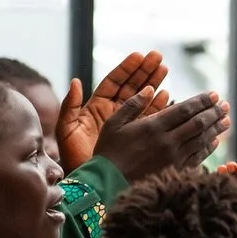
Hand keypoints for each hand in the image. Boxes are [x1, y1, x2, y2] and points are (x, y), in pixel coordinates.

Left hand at [57, 51, 166, 168]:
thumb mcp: (67, 130)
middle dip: (144, 71)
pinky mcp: (137, 136)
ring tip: (166, 69)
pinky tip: (169, 95)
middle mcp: (113, 112)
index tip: (139, 55)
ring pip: (142, 99)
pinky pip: (150, 118)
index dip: (126, 68)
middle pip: (131, 86)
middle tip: (158, 57)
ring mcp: (126, 124)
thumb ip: (70, 106)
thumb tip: (76, 81)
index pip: (114, 82)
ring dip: (154, 83)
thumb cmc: (73, 157)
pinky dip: (159, 106)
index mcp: (96, 107)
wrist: (87, 181)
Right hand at [95, 88, 229, 180]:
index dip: (202, 101)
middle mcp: (168, 142)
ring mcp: (173, 158)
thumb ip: (133, 104)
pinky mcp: (175, 172)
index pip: (185, 110)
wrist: (107, 182)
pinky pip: (197, 158)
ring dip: (216, 130)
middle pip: (198, 124)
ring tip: (226, 121)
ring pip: (201, 141)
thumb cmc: (108, 151)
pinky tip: (215, 142)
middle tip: (226, 105)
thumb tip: (151, 88)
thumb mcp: (114, 122)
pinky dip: (208, 149)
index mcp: (154, 126)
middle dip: (214, 113)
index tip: (215, 95)